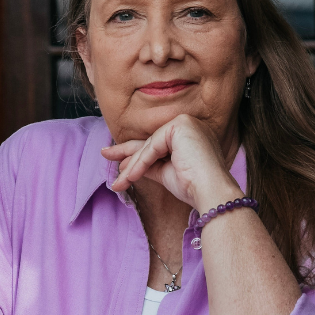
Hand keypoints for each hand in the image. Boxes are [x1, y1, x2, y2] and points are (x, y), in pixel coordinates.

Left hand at [101, 114, 242, 210]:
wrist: (211, 192)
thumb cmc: (194, 187)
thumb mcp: (166, 173)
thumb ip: (148, 165)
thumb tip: (125, 164)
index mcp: (189, 135)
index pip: (156, 143)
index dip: (135, 153)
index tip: (117, 161)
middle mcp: (189, 124)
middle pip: (150, 142)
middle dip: (126, 153)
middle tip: (104, 154)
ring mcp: (185, 122)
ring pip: (149, 146)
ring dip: (132, 165)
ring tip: (119, 181)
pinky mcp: (180, 126)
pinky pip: (153, 147)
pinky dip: (140, 163)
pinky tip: (129, 176)